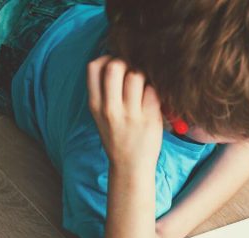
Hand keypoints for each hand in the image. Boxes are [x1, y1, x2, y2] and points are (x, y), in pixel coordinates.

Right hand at [87, 56, 162, 178]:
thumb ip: (104, 92)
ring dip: (143, 75)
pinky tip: (153, 98)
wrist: (131, 167)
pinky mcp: (150, 119)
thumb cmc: (118, 137)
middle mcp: (110, 109)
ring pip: (137, 75)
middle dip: (126, 62)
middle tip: (133, 72)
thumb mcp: (101, 116)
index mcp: (95, 105)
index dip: (106, 58)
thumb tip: (116, 60)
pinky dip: (155, 90)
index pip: (93, 67)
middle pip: (115, 66)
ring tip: (144, 86)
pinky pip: (153, 91)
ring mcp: (131, 114)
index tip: (115, 64)